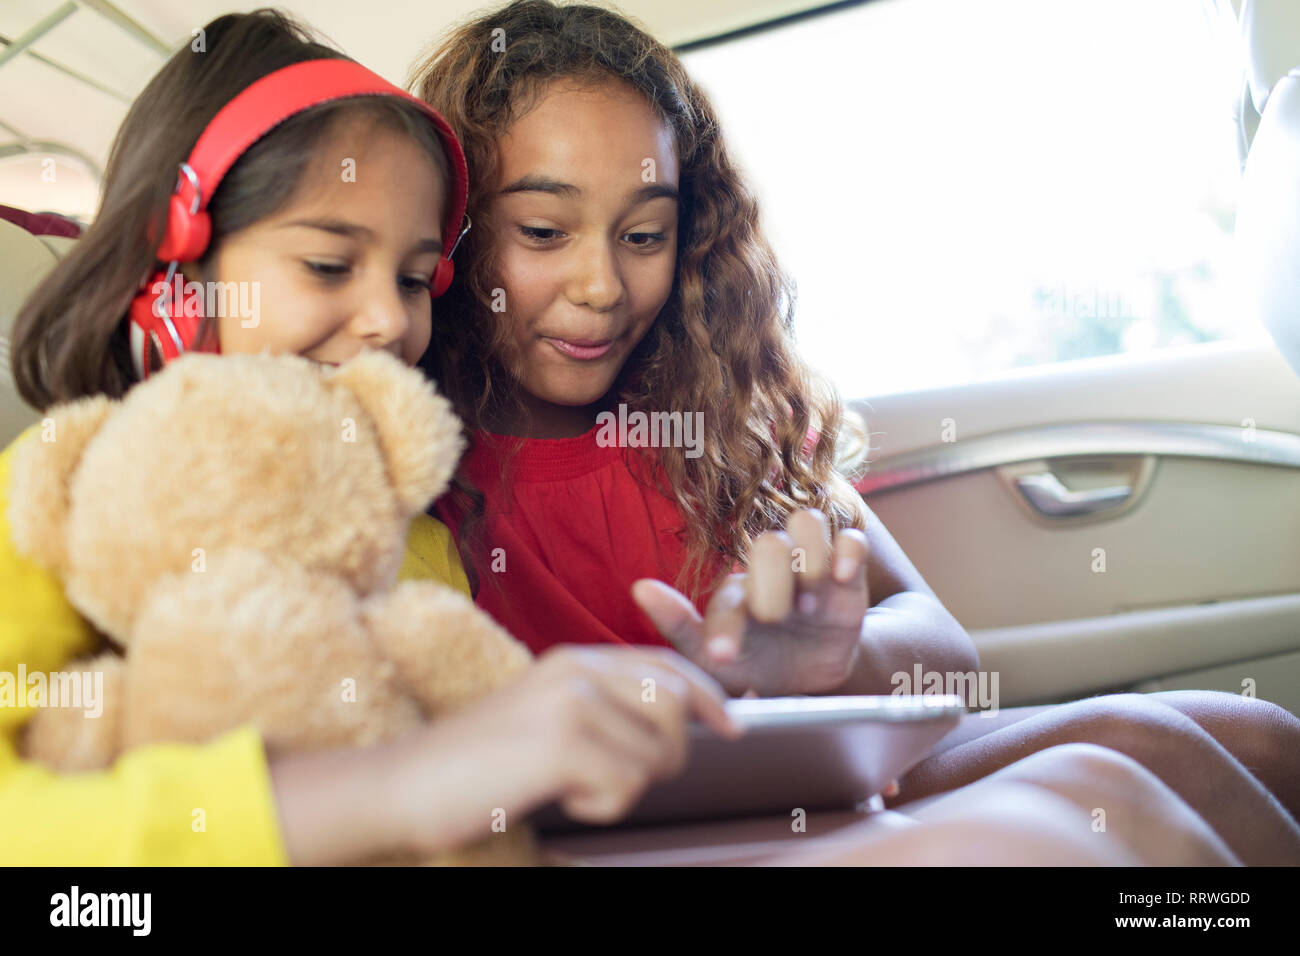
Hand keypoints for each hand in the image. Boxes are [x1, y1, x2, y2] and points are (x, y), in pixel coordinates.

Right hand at [388, 645, 741, 849]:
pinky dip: (600, 806)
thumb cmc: (472, 764)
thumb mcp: (542, 717)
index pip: (664, 664)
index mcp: (573, 659)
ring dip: (624, 786)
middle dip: (666, 754)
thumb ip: (599, 708)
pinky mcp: (565, 740)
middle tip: (612, 779)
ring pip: (656, 754)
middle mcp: (577, 669)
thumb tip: (670, 727)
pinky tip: (558, 797)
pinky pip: (627, 784)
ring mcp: (572, 701)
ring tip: (570, 786)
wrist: (401, 783)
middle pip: (675, 706)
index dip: (706, 694)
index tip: (732, 725)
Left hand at [632, 509, 869, 696]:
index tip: (724, 655)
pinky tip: (840, 580)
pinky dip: (848, 553)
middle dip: (771, 586)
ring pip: (808, 523)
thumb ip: (678, 625)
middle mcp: (771, 570)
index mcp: (736, 593)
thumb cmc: (755, 665)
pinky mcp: (847, 575)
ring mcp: (810, 568)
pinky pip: (852, 539)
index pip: (728, 596)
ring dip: (808, 561)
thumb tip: (639, 588)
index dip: (726, 627)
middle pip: (769, 544)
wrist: (810, 679)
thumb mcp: (714, 659)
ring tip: (809, 604)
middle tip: (773, 621)